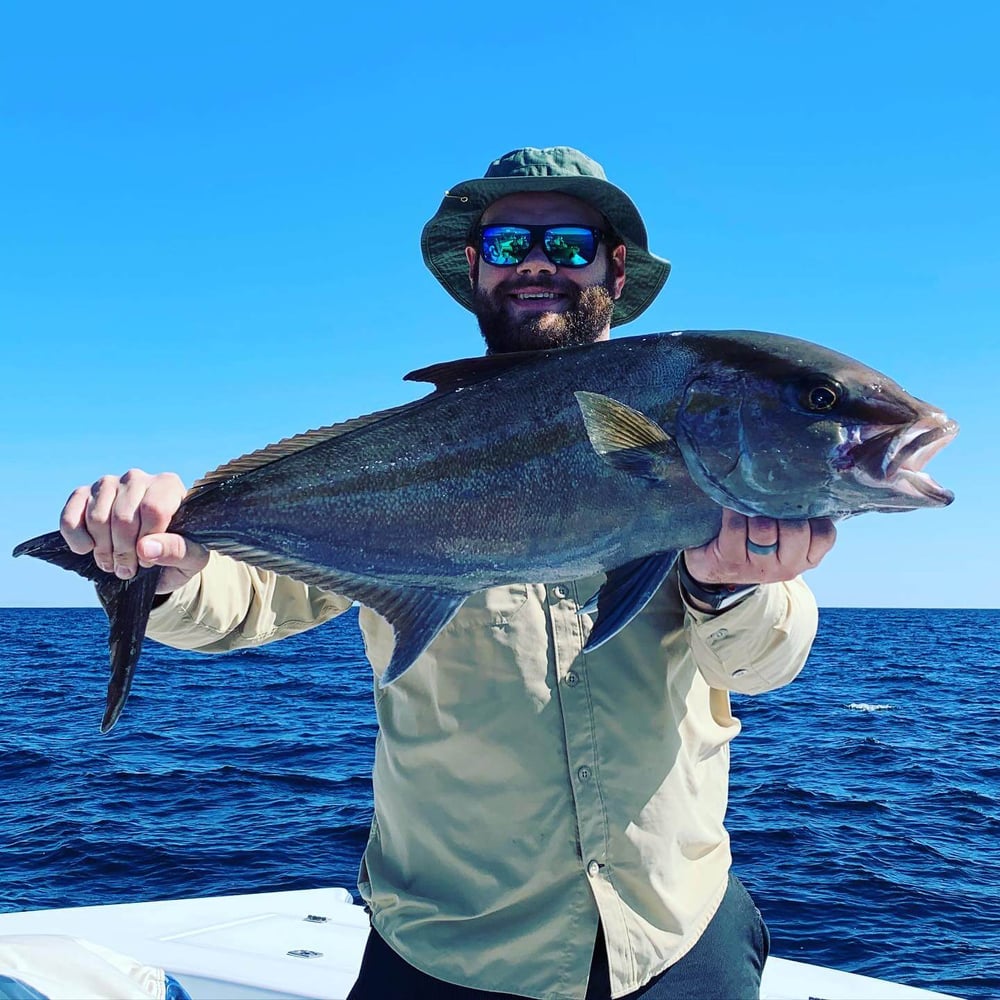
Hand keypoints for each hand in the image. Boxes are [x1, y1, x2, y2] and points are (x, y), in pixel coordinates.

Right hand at [59, 469, 208, 593]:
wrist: (153, 557)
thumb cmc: (177, 553)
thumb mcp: (191, 558)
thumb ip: (177, 551)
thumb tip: (145, 548)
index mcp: (169, 486)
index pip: (153, 509)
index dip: (148, 540)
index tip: (150, 561)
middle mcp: (138, 478)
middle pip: (123, 517)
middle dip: (123, 552)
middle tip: (129, 569)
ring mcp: (109, 484)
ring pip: (97, 518)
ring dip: (103, 550)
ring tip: (114, 563)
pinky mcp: (83, 494)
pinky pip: (70, 516)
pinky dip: (76, 539)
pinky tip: (88, 549)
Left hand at [682, 510, 836, 586]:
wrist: (716, 566)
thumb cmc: (759, 541)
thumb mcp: (786, 537)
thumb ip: (802, 517)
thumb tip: (808, 481)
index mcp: (807, 559)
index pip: (824, 535)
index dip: (813, 514)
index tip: (797, 504)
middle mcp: (787, 567)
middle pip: (795, 531)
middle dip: (782, 511)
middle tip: (770, 503)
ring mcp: (759, 567)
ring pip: (764, 529)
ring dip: (756, 510)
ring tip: (750, 505)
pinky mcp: (731, 561)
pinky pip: (736, 527)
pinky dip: (733, 511)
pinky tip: (731, 506)